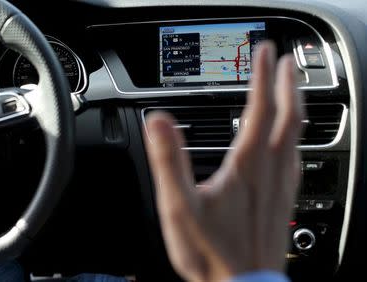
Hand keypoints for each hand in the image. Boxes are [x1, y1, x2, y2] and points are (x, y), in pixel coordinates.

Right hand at [144, 42, 303, 281]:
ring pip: (299, 137)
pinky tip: (294, 143)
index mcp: (247, 165)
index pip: (259, 109)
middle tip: (286, 62)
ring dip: (296, 107)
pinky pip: (298, 161)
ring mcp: (282, 187)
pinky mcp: (284, 202)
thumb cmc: (211, 253)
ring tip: (293, 91)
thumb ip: (169, 162)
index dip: (261, 76)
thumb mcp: (180, 207)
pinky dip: (297, 140)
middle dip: (287, 84)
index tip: (262, 51)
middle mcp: (271, 171)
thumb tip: (158, 123)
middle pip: (289, 117)